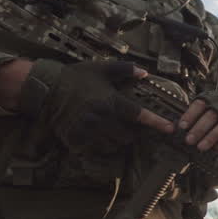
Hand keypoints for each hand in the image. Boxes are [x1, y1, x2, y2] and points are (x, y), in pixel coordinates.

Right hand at [15, 59, 172, 151]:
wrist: (47, 88)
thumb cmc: (77, 77)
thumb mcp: (101, 68)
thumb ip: (125, 70)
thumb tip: (145, 73)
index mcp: (111, 101)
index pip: (138, 114)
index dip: (156, 122)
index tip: (170, 128)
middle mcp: (102, 117)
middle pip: (127, 135)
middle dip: (129, 133)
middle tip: (121, 126)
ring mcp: (88, 130)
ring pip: (112, 145)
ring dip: (114, 141)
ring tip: (106, 130)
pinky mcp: (76, 139)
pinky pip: (94, 150)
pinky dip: (96, 146)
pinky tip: (92, 136)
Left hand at [178, 89, 217, 151]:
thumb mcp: (207, 113)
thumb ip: (194, 118)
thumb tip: (175, 127)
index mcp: (215, 97)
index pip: (201, 104)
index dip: (190, 115)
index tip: (182, 127)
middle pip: (211, 115)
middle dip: (198, 129)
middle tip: (188, 141)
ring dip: (210, 138)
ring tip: (200, 147)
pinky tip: (217, 148)